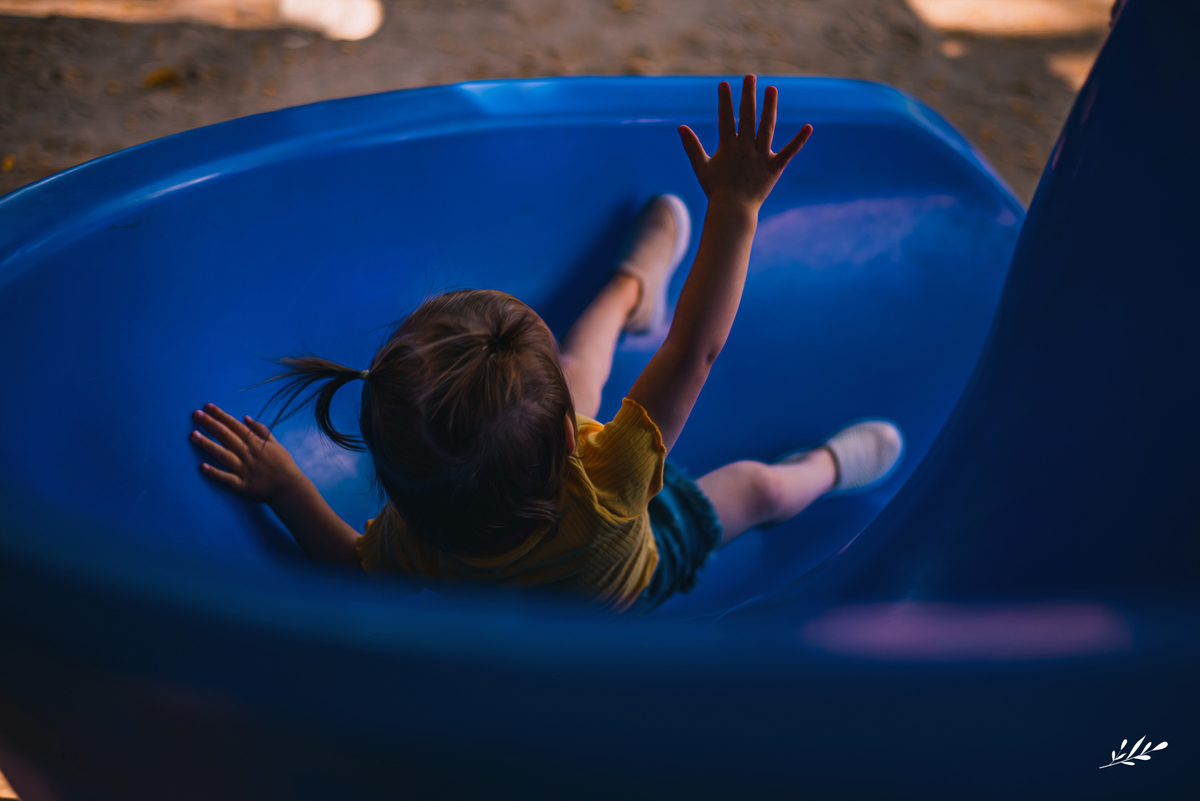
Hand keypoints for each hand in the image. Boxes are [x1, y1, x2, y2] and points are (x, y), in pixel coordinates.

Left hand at [190, 403, 302, 503]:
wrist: (290, 489)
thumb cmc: (284, 466)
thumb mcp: (276, 444)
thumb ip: (261, 430)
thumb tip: (246, 418)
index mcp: (256, 443)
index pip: (235, 426)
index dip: (221, 416)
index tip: (208, 406)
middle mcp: (248, 454)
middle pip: (226, 437)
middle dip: (210, 424)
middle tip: (196, 414)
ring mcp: (243, 470)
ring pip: (223, 455)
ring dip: (207, 444)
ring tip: (193, 435)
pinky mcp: (241, 485)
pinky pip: (225, 478)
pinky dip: (214, 472)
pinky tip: (202, 466)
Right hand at [678, 74, 812, 207]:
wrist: (733, 211)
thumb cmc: (716, 190)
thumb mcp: (701, 167)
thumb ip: (692, 146)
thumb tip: (681, 127)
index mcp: (728, 147)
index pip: (726, 118)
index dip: (725, 101)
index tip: (724, 84)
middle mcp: (745, 148)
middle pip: (747, 117)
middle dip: (748, 96)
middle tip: (750, 77)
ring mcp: (761, 156)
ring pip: (767, 128)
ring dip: (769, 108)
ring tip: (771, 89)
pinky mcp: (775, 167)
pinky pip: (789, 152)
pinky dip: (799, 140)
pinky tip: (809, 127)